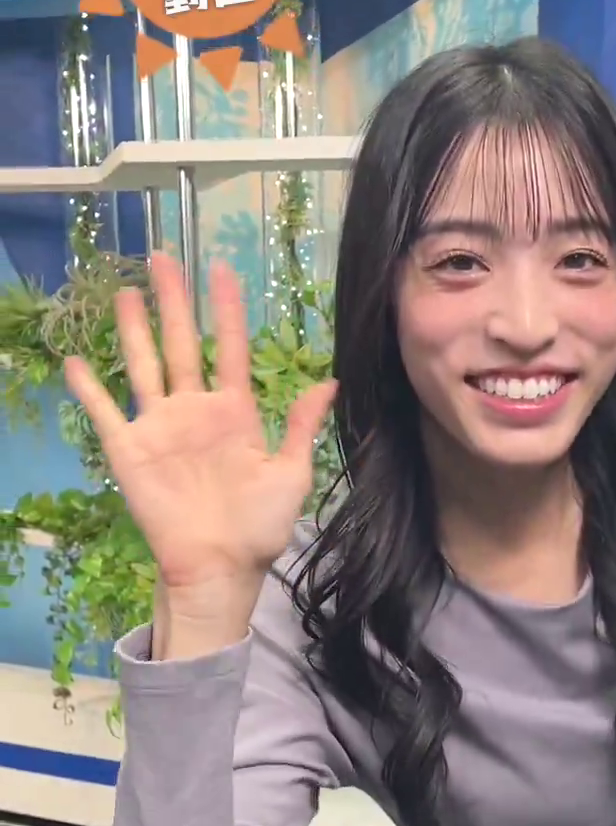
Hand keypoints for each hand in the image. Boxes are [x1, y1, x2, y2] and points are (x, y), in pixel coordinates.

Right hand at [64, 253, 336, 608]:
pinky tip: (76, 360)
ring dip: (135, 329)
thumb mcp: (292, 474)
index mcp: (235, 412)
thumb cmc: (259, 526)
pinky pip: (105, 413)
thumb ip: (302, 426)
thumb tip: (329, 382)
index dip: (228, 310)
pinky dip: (90, 388)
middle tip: (165, 257)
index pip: (230, 349)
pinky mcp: (130, 450)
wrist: (221, 567)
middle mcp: (194, 410)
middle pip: (183, 343)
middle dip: (174, 301)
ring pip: (144, 365)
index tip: (223, 270)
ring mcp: (160, 427)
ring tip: (127, 290)